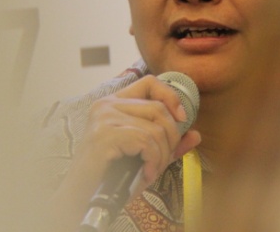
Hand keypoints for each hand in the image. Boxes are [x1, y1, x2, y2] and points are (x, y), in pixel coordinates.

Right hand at [50, 75, 200, 229]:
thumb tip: (196, 135)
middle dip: (170, 139)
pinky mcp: (105, 134)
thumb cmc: (111, 176)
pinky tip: (145, 173)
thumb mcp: (143, 156)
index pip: (149, 82)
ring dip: (161, 156)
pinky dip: (152, 161)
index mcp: (114, 103)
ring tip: (151, 171)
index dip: (171, 96)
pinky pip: (145, 141)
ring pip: (155, 128)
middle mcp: (107, 104)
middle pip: (158, 109)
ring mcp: (104, 117)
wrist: (82, 197)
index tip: (182, 117)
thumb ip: (167, 144)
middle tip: (161, 161)